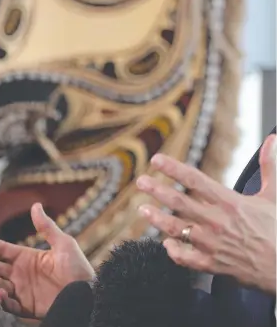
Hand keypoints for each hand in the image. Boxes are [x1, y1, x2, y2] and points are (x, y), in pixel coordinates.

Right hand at [0, 203, 94, 318]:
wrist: (88, 294)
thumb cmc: (78, 268)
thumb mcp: (63, 243)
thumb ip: (46, 227)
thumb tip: (35, 205)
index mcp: (29, 258)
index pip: (4, 250)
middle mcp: (23, 275)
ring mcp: (24, 292)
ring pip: (0, 286)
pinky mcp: (28, 308)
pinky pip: (11, 307)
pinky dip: (3, 302)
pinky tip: (1, 293)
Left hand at [136, 134, 275, 293]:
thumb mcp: (274, 195)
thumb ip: (270, 166)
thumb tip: (273, 139)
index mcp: (230, 202)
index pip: (195, 180)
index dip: (173, 168)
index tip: (157, 160)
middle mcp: (217, 222)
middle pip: (180, 203)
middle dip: (158, 190)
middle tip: (140, 182)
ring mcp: (213, 245)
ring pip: (178, 230)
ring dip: (158, 219)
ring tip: (142, 210)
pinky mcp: (214, 265)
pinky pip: (188, 259)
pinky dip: (174, 252)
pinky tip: (165, 244)